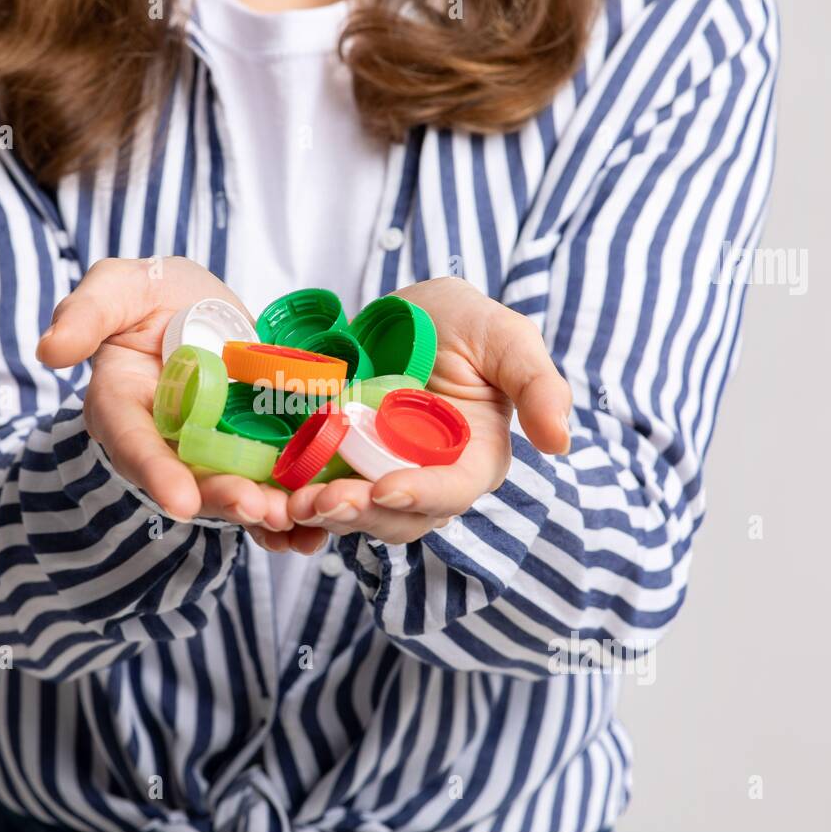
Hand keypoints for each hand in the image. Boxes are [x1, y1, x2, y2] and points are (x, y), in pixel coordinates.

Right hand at [36, 256, 326, 551]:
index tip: (180, 502)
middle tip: (259, 511)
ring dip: (265, 511)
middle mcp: (166, 441)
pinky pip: (271, 484)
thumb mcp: (119, 287)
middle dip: (225, 499)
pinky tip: (317, 529)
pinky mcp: (253, 450)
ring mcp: (212, 451)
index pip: (134, 444)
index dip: (156, 473)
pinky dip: (293, 507)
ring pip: (236, 488)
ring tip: (295, 522)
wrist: (202, 304)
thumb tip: (49, 350)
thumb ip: (87, 313)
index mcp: (123, 407)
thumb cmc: (153, 295)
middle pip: (193, 479)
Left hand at [286, 277, 571, 543]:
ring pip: (349, 515)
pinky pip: (312, 496)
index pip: (450, 492)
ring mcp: (373, 478)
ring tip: (288, 504)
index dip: (420, 495)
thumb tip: (562, 441)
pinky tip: (268, 499)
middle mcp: (422, 481)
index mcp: (471, 460)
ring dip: (320, 514)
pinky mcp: (331, 469)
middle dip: (357, 514)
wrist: (398, 313)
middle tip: (318, 502)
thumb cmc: (459, 322)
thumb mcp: (503, 336)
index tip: (386, 488)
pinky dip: (290, 505)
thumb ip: (536, 382)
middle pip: (394, 518)